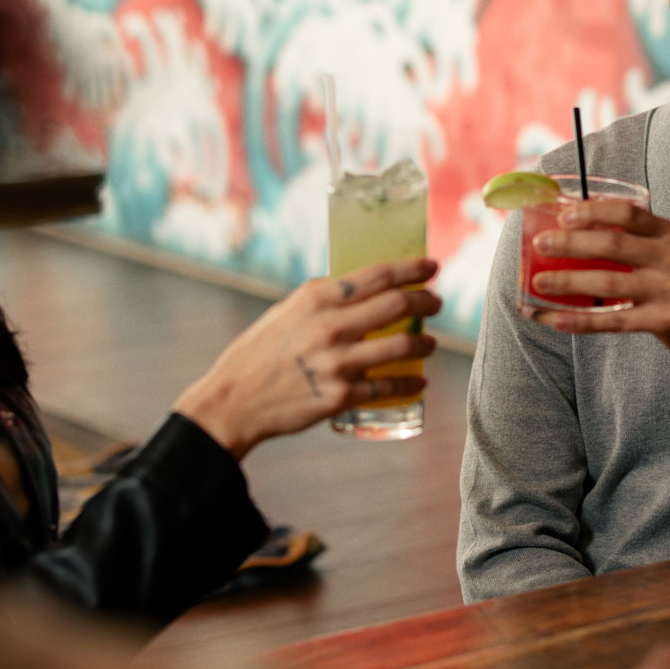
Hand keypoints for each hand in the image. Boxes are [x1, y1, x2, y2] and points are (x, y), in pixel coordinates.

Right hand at [173, 257, 440, 458]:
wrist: (233, 401)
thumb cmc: (261, 351)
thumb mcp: (288, 311)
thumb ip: (324, 300)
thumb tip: (364, 289)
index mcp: (316, 299)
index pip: (377, 275)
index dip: (412, 268)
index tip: (431, 267)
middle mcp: (329, 327)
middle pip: (397, 305)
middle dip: (426, 302)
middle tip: (436, 303)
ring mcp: (337, 363)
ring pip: (402, 346)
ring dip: (425, 344)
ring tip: (431, 344)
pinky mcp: (340, 397)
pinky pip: (388, 387)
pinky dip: (410, 383)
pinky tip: (418, 381)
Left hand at [529, 200, 669, 366]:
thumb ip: (638, 238)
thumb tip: (581, 227)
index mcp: (669, 234)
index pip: (628, 213)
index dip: (593, 212)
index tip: (563, 215)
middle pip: (613, 245)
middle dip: (571, 243)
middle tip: (540, 245)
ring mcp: (668, 290)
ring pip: (608, 283)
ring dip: (568, 282)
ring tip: (539, 283)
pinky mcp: (663, 321)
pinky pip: (612, 321)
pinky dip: (580, 320)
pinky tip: (555, 319)